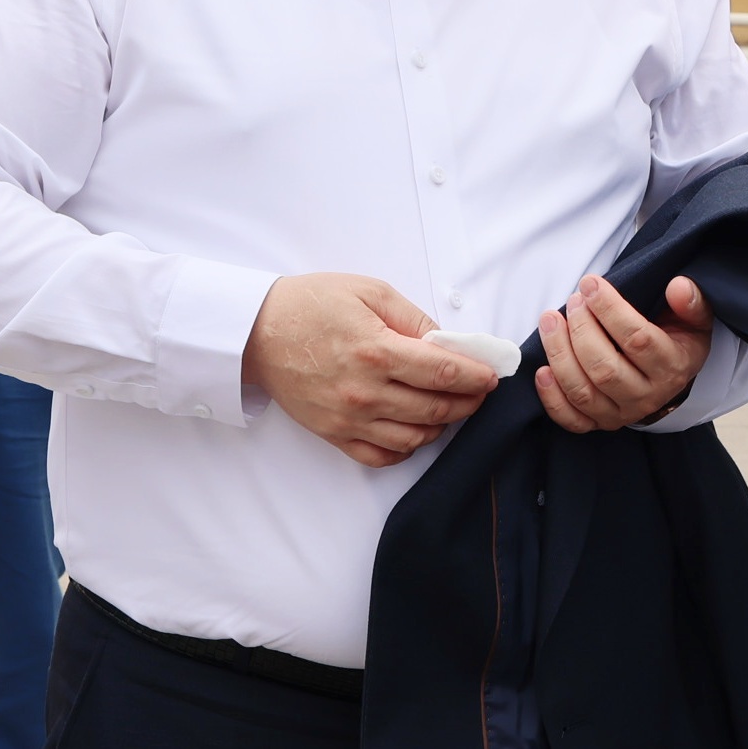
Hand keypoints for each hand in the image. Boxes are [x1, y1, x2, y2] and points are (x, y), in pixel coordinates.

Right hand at [244, 272, 499, 465]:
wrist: (256, 332)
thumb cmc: (311, 304)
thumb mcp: (369, 292)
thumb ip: (414, 319)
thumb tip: (449, 343)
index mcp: (377, 350)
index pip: (444, 373)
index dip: (476, 377)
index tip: (491, 376)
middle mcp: (365, 391)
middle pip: (436, 409)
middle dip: (468, 402)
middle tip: (479, 393)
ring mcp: (349, 418)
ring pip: (415, 437)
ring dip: (442, 426)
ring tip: (450, 408)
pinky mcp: (333, 434)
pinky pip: (381, 456)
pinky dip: (407, 449)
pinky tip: (415, 431)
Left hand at [533, 274, 711, 432]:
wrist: (673, 377)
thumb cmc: (678, 339)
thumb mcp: (695, 319)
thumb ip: (692, 302)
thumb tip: (678, 286)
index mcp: (672, 366)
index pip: (637, 340)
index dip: (610, 310)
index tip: (590, 284)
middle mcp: (647, 396)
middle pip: (604, 369)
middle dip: (581, 330)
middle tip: (572, 300)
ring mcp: (621, 414)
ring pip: (583, 391)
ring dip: (559, 354)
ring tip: (550, 320)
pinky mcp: (599, 423)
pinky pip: (571, 420)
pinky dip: (551, 398)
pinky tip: (541, 370)